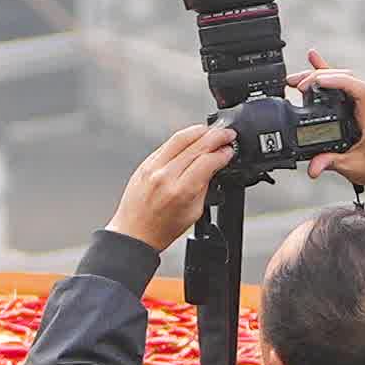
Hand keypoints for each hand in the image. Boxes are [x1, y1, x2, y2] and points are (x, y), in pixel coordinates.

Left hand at [111, 117, 235, 251]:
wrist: (134, 233)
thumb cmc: (162, 228)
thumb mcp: (194, 212)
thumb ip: (205, 185)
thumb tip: (215, 164)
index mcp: (181, 191)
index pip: (207, 161)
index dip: (223, 153)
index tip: (230, 150)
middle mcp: (165, 176)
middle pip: (196, 145)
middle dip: (216, 136)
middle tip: (228, 134)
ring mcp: (153, 167)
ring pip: (180, 138)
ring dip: (200, 131)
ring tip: (213, 131)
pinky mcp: (145, 163)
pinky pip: (167, 144)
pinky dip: (183, 138)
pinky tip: (193, 138)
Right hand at [305, 54, 364, 186]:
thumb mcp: (353, 167)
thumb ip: (331, 164)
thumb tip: (313, 167)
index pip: (360, 89)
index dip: (340, 81)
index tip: (319, 81)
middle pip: (348, 79)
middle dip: (321, 76)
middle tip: (298, 83)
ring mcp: (364, 104)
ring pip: (344, 79)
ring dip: (321, 75)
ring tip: (297, 79)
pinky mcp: (357, 106)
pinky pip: (342, 85)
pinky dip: (328, 75)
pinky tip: (314, 63)